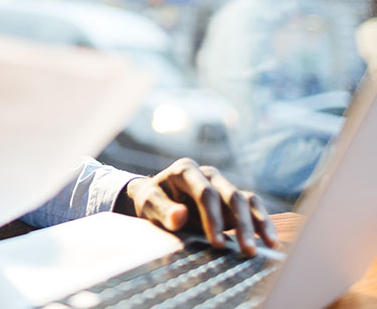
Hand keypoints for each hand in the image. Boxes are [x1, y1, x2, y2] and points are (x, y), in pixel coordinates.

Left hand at [116, 158, 279, 254]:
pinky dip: (262, 221)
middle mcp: (207, 174)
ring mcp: (222, 185)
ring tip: (269, 245)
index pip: (205, 194)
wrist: (156, 199)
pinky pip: (252, 206)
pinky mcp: (231, 199)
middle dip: (241, 224)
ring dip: (258, 223)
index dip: (212, 218)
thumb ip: (162, 210)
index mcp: (185, 170)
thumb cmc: (152, 200)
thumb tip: (179, 216)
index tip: (216, 243)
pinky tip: (271, 240)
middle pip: (231, 195)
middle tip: (247, 250)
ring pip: (246, 200)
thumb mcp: (149, 204)